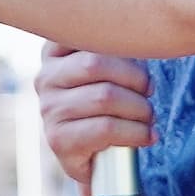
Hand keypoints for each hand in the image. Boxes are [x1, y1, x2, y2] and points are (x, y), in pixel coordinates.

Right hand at [35, 46, 152, 190]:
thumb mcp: (111, 69)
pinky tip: (147, 135)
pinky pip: (106, 128)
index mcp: (55, 53)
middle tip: (149, 91)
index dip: (120, 45)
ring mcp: (49, 110)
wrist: (101, 163)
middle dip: (134, 78)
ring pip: (105, 97)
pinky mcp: (59, 140)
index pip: (86, 33)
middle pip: (96, 63)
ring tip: (149, 117)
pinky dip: (136, 132)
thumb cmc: (111, 107)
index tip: (139, 63)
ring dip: (139, 108)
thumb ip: (118, 48)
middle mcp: (45, 78)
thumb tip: (146, 39)